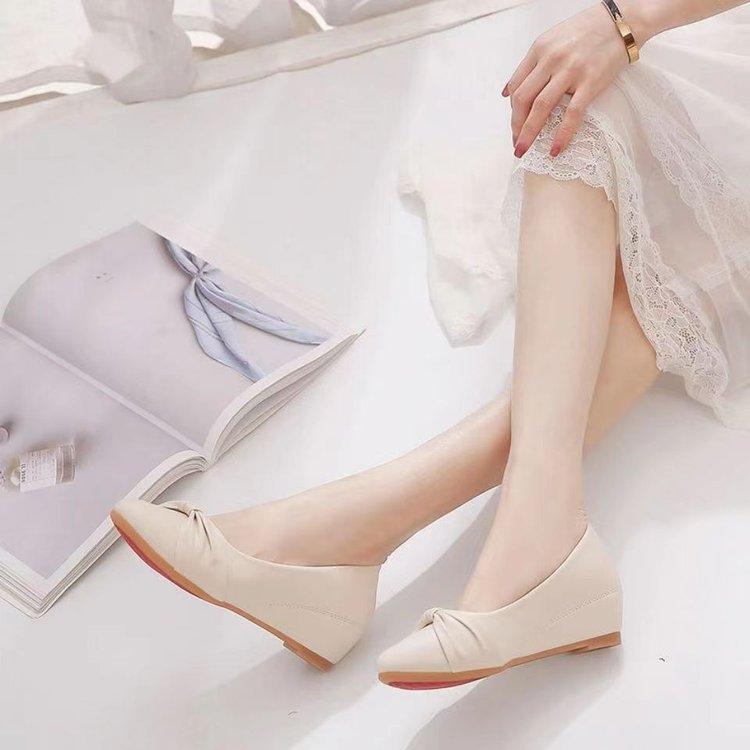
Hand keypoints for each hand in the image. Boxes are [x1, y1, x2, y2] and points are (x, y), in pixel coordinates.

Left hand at [503, 4, 634, 158]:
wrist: (622, 21)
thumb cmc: (587, 31)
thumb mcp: (552, 40)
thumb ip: (531, 65)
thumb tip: (507, 91)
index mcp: (539, 49)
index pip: (516, 86)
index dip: (512, 112)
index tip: (515, 127)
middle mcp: (551, 59)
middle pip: (523, 99)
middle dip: (516, 126)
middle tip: (517, 145)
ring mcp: (571, 70)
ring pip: (541, 107)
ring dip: (529, 133)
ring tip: (524, 150)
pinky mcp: (591, 81)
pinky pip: (572, 113)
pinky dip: (562, 134)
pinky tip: (556, 149)